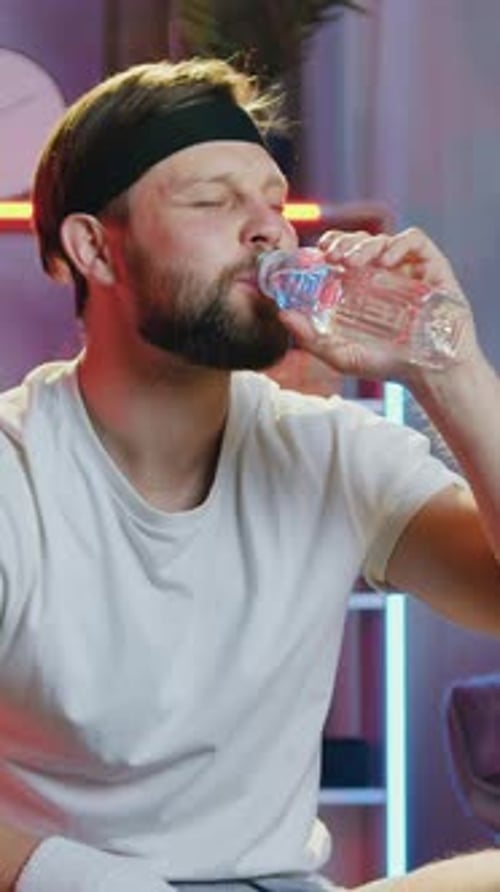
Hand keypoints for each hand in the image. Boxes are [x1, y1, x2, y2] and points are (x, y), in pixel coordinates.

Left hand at [278, 227, 476, 382]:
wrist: (430, 373)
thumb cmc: (387, 364)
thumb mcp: (342, 355)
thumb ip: (311, 339)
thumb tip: (282, 315)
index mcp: (360, 287)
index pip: (339, 254)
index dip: (326, 247)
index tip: (313, 255)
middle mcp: (381, 274)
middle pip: (358, 241)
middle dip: (342, 241)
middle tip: (331, 255)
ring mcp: (406, 269)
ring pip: (382, 238)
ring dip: (364, 244)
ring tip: (353, 262)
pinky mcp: (432, 266)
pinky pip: (414, 240)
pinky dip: (398, 244)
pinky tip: (386, 262)